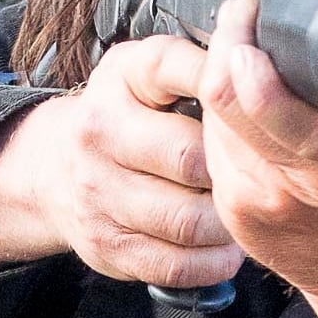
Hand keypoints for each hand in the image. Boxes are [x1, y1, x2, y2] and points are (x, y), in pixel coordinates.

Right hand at [0, 36, 244, 287]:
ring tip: (246, 211)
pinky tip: (225, 246)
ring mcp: (98, 194)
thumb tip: (264, 53)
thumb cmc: (121, 116)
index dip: (230, 92)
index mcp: (121, 77)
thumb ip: (200, 62)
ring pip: (188, 219)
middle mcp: (100, 132)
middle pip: (193, 159)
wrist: (52, 170)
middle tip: (263, 174)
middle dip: (236, 171)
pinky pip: (174, 264)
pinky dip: (212, 262)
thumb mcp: (149, 70)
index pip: (184, 72)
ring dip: (230, 222)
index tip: (263, 102)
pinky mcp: (107, 245)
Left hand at [193, 0, 317, 317]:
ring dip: (221, 83)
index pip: (261, 89)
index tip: (255, 6)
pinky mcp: (236, 217)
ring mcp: (257, 202)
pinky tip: (248, 114)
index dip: (247, 38)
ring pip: (210, 121)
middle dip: (227, 45)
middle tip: (242, 19)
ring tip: (246, 60)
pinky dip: (225, 125)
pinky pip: (213, 154)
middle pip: (222, 97)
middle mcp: (293, 180)